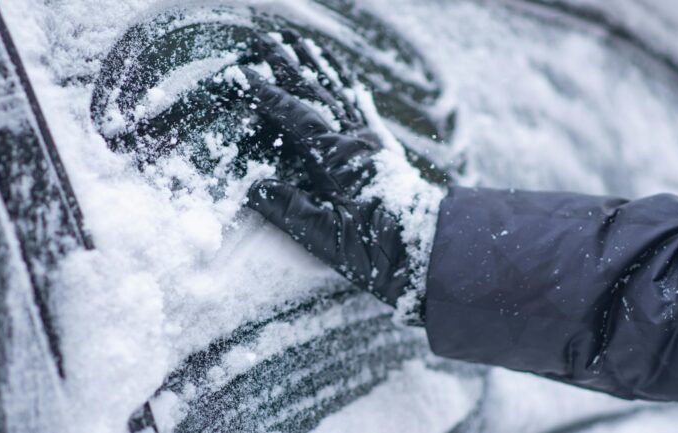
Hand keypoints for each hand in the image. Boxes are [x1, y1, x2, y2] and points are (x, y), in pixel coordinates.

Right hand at [231, 30, 428, 323]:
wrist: (431, 249)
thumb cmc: (380, 250)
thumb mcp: (327, 238)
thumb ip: (290, 209)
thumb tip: (254, 185)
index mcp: (341, 158)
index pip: (297, 116)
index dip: (269, 95)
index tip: (246, 75)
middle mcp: (357, 139)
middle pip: (318, 92)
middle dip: (290, 65)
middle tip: (267, 41)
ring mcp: (372, 140)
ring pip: (340, 92)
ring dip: (319, 66)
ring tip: (301, 43)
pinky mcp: (384, 147)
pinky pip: (363, 107)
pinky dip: (350, 87)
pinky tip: (344, 76)